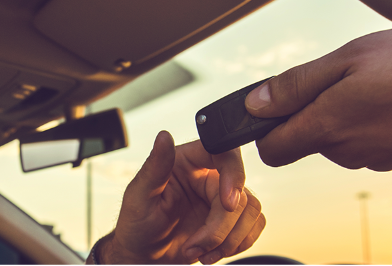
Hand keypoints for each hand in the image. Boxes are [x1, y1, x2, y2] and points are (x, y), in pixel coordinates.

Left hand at [99, 131, 264, 263]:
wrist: (144, 256)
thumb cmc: (137, 224)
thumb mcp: (139, 196)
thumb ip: (155, 166)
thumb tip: (163, 137)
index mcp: (188, 161)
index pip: (224, 153)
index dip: (233, 176)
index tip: (226, 203)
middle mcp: (208, 175)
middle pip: (240, 192)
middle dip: (221, 227)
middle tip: (198, 244)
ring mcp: (221, 198)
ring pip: (251, 210)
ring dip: (230, 239)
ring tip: (202, 251)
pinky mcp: (231, 220)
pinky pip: (254, 225)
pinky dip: (238, 244)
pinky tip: (213, 252)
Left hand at [245, 24, 391, 170]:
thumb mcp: (350, 57)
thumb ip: (297, 84)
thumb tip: (255, 103)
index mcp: (329, 127)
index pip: (271, 149)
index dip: (264, 125)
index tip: (276, 100)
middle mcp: (349, 152)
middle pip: (306, 139)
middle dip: (311, 109)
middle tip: (343, 71)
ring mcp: (377, 158)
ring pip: (340, 138)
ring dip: (346, 110)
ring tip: (380, 76)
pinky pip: (370, 139)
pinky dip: (375, 117)